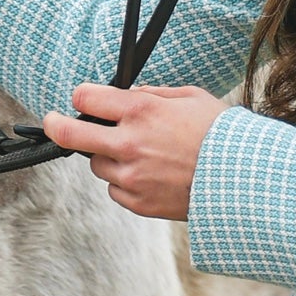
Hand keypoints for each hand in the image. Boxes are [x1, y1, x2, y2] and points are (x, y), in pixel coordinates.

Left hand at [43, 82, 225, 219]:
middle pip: (70, 134)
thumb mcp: (191, 98)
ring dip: (109, 156)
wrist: (243, 180)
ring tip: (141, 155)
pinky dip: (125, 182)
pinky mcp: (138, 202)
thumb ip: (154, 93)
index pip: (86, 97)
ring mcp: (131, 175)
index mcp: (141, 111)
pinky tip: (151, 176)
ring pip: (97, 164)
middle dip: (55, 125)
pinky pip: (115, 190)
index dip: (82, 96)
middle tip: (52, 122)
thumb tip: (128, 94)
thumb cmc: (222, 135)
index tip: (81, 99)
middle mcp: (129, 143)